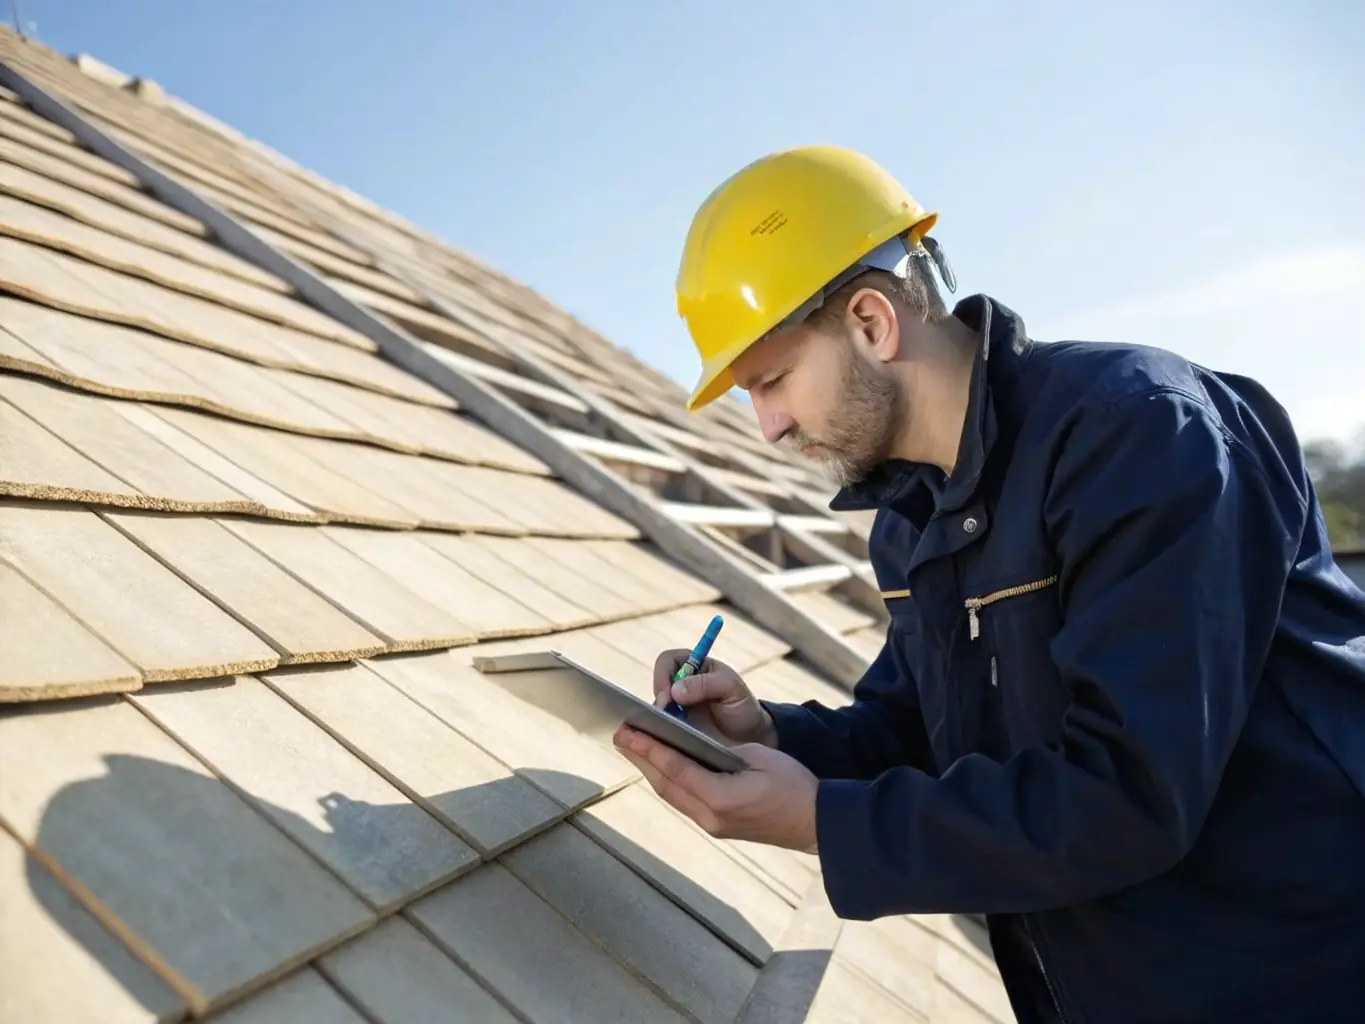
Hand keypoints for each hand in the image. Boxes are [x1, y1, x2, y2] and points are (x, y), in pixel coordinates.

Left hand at [612, 723, 818, 852]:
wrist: (817, 823)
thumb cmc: (794, 785)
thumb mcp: (759, 757)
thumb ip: (721, 754)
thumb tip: (692, 748)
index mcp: (722, 798)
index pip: (676, 769)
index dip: (649, 748)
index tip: (627, 731)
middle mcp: (711, 817)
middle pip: (666, 784)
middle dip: (641, 758)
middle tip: (620, 734)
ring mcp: (713, 825)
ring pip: (672, 794)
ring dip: (651, 770)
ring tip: (633, 747)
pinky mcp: (718, 827)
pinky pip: (684, 801)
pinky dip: (668, 781)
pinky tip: (660, 767)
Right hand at [652, 649, 776, 747]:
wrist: (750, 737)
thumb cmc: (742, 706)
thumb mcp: (731, 688)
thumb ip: (706, 684)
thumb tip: (675, 691)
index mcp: (693, 665)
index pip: (667, 660)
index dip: (663, 675)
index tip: (668, 695)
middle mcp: (679, 685)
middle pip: (657, 685)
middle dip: (659, 699)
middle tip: (665, 714)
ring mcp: (675, 707)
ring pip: (655, 708)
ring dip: (658, 717)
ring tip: (669, 729)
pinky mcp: (674, 728)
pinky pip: (659, 727)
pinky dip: (660, 731)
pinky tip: (668, 739)